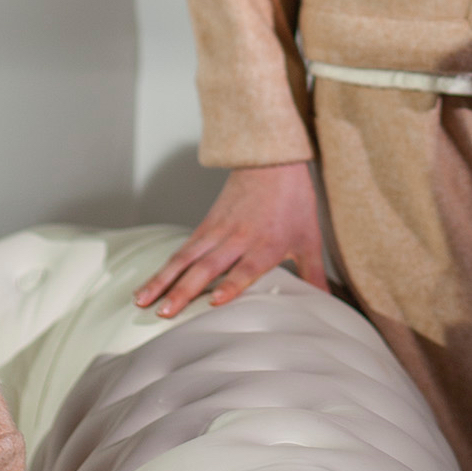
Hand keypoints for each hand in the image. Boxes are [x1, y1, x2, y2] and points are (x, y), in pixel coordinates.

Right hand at [133, 162, 327, 317]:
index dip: (232, 283)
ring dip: (164, 280)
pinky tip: (148, 285)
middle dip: (186, 290)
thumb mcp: (309, 238)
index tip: (216, 300)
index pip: (247, 266)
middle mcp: (239, 238)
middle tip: (165, 312)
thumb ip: (314, 275)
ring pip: (187, 258)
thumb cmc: (293, 199)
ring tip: (142, 301)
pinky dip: (164, 268)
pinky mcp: (206, 225)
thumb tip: (329, 305)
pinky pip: (182, 250)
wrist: (271, 157)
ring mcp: (218, 231)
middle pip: (209, 266)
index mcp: (267, 243)